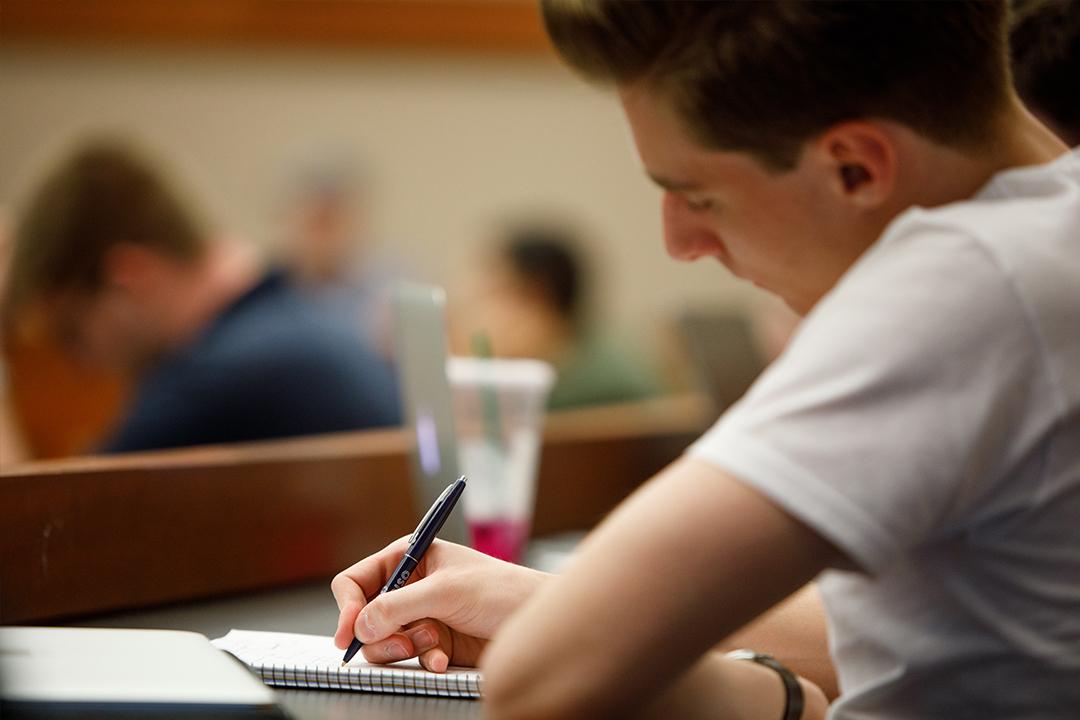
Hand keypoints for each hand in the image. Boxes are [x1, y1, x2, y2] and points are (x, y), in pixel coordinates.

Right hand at [331, 538, 548, 672]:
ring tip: (433, 642)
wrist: (534, 620)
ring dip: (406, 647)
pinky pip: (409, 658)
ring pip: (383, 642)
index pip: (356, 581)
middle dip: (381, 634)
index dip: (347, 606)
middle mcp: (409, 587)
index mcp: (409, 558)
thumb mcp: (446, 592)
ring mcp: (419, 616)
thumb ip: (398, 606)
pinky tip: (444, 658)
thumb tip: (360, 625)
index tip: (347, 634)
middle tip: (403, 644)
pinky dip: (424, 659)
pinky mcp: (432, 642)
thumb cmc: (500, 590)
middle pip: (364, 618)